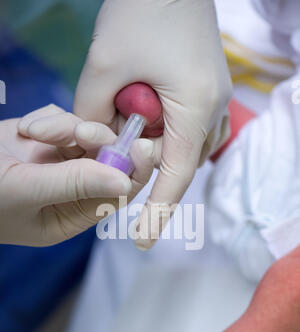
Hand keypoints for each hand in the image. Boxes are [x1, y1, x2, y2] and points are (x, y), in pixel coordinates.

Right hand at [0, 104, 153, 245]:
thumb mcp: (26, 192)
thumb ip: (74, 184)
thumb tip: (124, 180)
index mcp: (72, 215)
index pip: (117, 194)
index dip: (133, 172)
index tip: (142, 148)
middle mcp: (72, 189)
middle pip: (109, 162)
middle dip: (101, 144)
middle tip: (85, 132)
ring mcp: (58, 161)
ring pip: (88, 136)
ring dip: (69, 128)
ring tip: (37, 133)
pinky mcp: (45, 137)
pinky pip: (65, 120)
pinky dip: (51, 120)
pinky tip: (28, 130)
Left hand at [74, 0, 231, 249]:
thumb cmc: (141, 11)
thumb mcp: (103, 66)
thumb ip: (91, 116)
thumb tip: (92, 148)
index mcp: (195, 108)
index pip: (175, 177)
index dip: (158, 212)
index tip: (142, 241)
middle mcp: (214, 111)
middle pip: (176, 163)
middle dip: (141, 164)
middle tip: (108, 150)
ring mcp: (216, 101)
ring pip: (183, 148)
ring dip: (153, 147)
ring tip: (126, 121)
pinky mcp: (209, 92)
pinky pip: (189, 130)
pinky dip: (166, 135)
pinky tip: (148, 120)